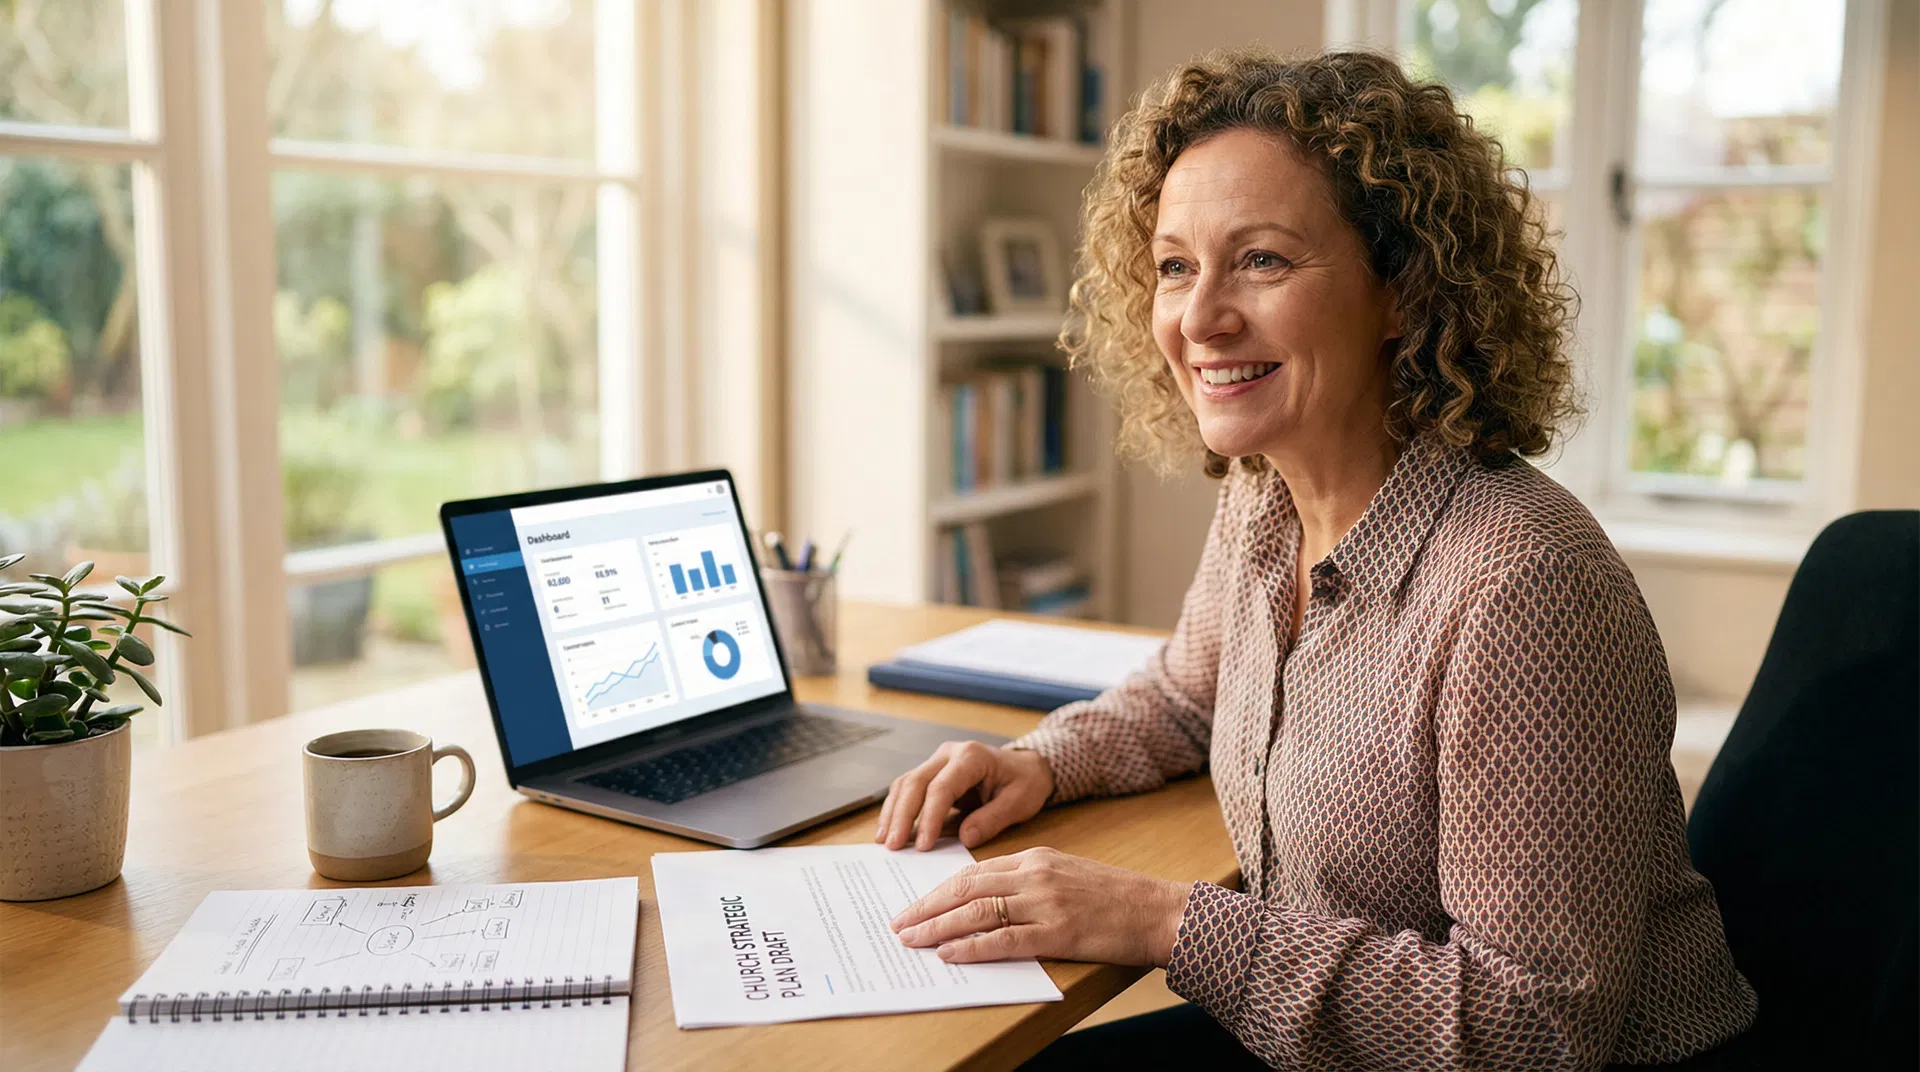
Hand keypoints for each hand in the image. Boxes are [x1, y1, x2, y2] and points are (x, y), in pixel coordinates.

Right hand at [875, 741, 1053, 850]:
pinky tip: (889, 830)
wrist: (1027, 767)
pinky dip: (896, 809)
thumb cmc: (1025, 782)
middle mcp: (949, 754)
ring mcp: (937, 761)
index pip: (942, 787)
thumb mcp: (1020, 802)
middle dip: (901, 816)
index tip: (922, 846)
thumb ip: (992, 818)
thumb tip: (965, 838)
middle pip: (915, 782)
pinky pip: (907, 789)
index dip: (930, 817)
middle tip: (893, 846)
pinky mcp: (932, 773)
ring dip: (893, 813)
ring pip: (905, 784)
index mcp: (971, 757)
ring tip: (885, 842)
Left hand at [890, 847, 1192, 966]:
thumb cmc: (1116, 898)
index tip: (914, 905)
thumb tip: (987, 901)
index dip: (938, 890)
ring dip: (938, 927)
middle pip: (966, 888)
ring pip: (977, 912)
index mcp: (1036, 857)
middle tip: (898, 924)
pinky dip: (972, 947)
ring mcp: (1046, 902)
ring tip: (911, 940)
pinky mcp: (1059, 932)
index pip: (973, 872)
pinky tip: (949, 954)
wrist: (1160, 910)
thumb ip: (1029, 882)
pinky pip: (1004, 940)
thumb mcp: (1067, 875)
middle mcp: (1036, 874)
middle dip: (926, 907)